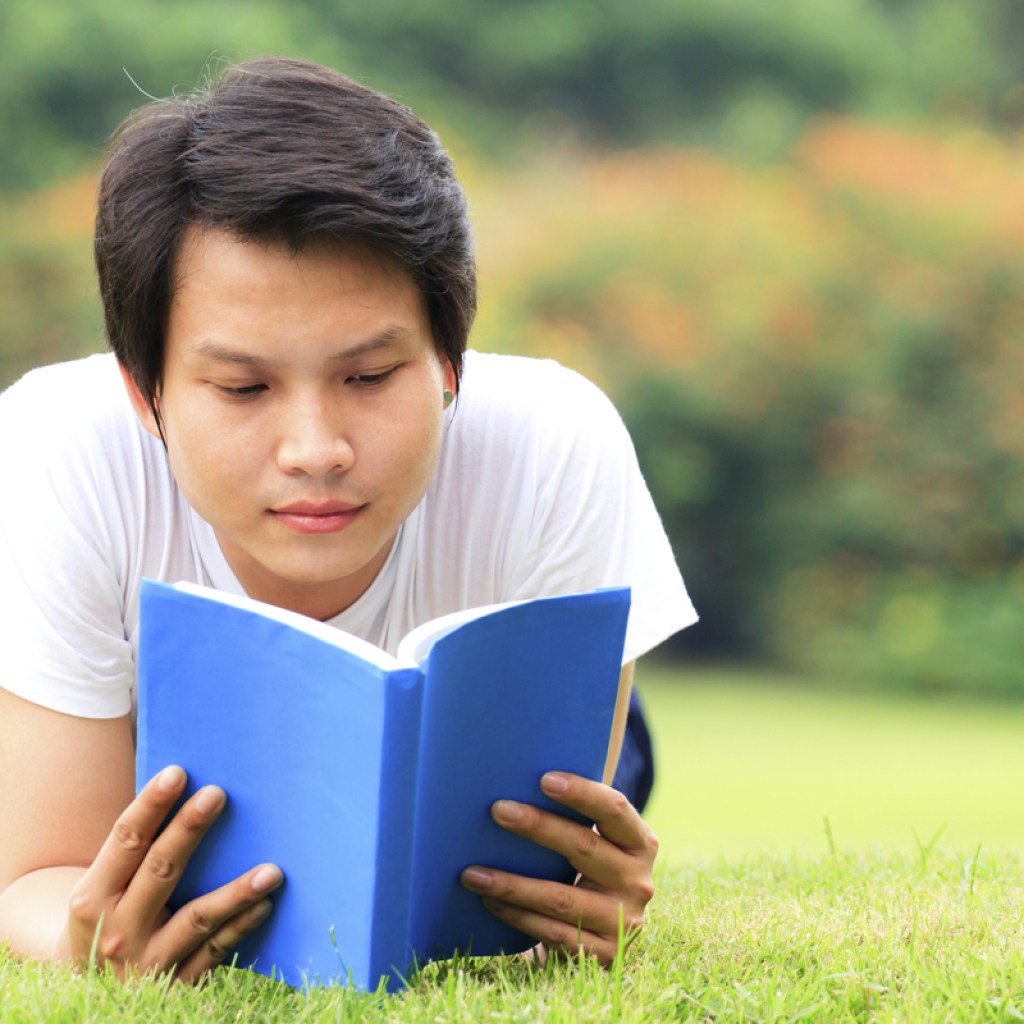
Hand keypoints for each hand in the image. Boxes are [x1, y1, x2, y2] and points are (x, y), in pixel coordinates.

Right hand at [60, 765, 282, 981]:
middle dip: (188, 830)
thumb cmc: (109, 916)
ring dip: (236, 892)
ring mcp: (147, 961)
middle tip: (217, 794)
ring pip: (197, 918)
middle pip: (160, 870)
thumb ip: (138, 851)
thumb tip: (189, 792)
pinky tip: (265, 903)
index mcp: (94, 897)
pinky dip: (240, 926)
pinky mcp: (175, 983)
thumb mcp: (104, 888)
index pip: (125, 841)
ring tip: (272, 869)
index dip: (150, 805)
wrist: (91, 989)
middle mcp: (117, 930)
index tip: (177, 772)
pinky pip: (214, 951)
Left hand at [459, 771, 657, 964]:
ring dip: (512, 884)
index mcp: (640, 843)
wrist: (603, 936)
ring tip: (472, 872)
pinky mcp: (604, 954)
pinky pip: (552, 932)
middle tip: (498, 810)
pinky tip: (489, 900)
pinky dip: (516, 915)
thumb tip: (514, 780)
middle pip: (584, 848)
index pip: (615, 809)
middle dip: (538, 827)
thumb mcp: (596, 844)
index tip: (544, 779)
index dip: (583, 793)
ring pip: (561, 898)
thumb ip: (575, 818)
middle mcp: (639, 881)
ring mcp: (624, 921)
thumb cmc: (587, 872)